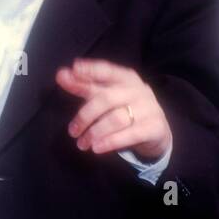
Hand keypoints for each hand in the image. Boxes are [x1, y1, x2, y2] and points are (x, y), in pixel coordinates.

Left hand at [57, 59, 171, 161]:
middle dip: (85, 116)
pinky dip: (110, 142)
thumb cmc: (126, 109)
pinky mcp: (153, 127)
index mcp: (125, 78)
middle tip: (72, 132)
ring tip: (82, 144)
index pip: (106, 70)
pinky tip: (97, 148)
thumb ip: (85, 86)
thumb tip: (61, 75)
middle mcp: (138, 90)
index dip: (89, 70)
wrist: (157, 131)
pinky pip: (129, 134)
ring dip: (94, 133)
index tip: (70, 71)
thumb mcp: (107, 96)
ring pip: (116, 119)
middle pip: (106, 99)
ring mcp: (148, 108)